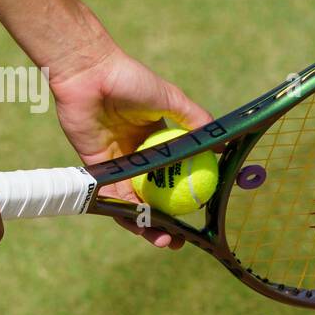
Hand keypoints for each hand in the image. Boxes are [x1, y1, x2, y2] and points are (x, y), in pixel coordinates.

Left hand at [49, 44, 213, 248]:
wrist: (91, 73)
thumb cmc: (131, 80)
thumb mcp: (171, 100)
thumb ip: (195, 122)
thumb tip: (224, 145)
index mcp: (156, 140)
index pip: (173, 175)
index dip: (185, 195)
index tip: (200, 211)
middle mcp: (136, 155)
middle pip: (152, 196)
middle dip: (165, 221)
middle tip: (178, 240)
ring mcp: (116, 163)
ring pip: (133, 202)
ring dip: (145, 224)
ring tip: (162, 240)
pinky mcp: (95, 167)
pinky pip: (110, 195)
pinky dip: (123, 211)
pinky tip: (138, 224)